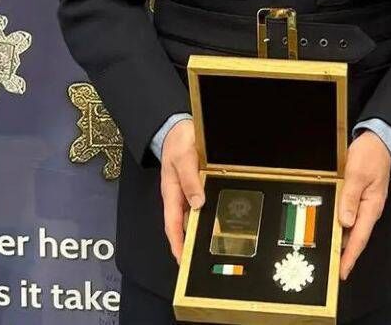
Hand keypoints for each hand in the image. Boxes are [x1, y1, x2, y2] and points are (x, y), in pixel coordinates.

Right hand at [160, 118, 203, 263]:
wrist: (178, 128)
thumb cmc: (177, 142)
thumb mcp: (183, 158)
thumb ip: (190, 179)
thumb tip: (197, 203)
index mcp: (171, 193)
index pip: (172, 225)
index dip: (177, 244)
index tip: (183, 262)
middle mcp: (179, 196)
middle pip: (184, 225)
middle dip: (190, 244)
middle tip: (202, 261)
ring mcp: (188, 192)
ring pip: (194, 216)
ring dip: (201, 230)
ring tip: (212, 246)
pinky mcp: (197, 187)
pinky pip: (202, 205)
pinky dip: (208, 214)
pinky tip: (219, 219)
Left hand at [338, 130, 390, 279]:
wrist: (380, 140)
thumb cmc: (370, 155)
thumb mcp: (357, 173)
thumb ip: (349, 197)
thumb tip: (345, 222)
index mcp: (371, 206)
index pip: (359, 238)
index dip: (350, 256)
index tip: (342, 272)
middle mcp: (368, 209)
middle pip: (356, 237)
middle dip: (345, 254)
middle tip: (332, 269)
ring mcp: (364, 203)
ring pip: (352, 228)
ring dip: (342, 241)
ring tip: (330, 254)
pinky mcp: (359, 197)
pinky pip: (349, 216)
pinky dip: (341, 225)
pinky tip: (332, 228)